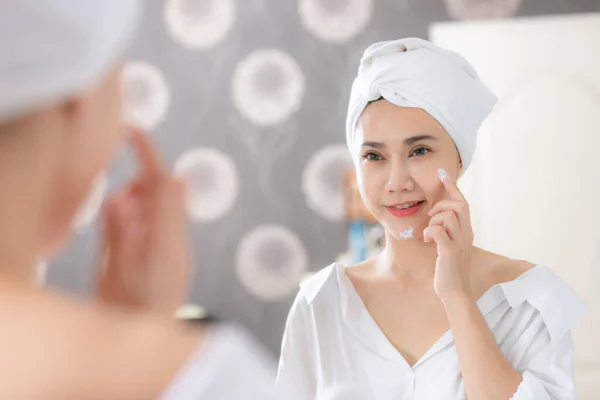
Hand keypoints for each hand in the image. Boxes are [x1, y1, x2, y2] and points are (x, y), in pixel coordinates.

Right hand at [95, 127, 189, 315]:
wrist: (154, 339)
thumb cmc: (135, 313)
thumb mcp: (118, 272)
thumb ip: (119, 233)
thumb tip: (118, 197)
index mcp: (167, 237)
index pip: (164, 184)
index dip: (149, 154)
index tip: (132, 133)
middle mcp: (176, 237)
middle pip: (165, 190)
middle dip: (141, 184)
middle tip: (119, 205)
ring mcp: (175, 245)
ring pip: (160, 205)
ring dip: (139, 203)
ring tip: (119, 227)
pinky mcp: (171, 254)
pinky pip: (158, 222)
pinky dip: (141, 219)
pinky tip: (126, 237)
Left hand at [424, 169, 473, 300]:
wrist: (455, 292)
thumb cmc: (449, 270)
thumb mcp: (449, 246)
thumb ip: (447, 232)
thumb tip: (436, 218)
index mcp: (466, 232)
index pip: (463, 204)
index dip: (453, 189)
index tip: (443, 176)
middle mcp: (466, 235)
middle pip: (460, 205)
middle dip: (442, 204)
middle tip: (431, 215)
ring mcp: (460, 243)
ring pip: (449, 216)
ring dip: (434, 220)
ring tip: (429, 232)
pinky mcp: (450, 252)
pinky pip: (438, 231)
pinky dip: (429, 231)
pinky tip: (427, 239)